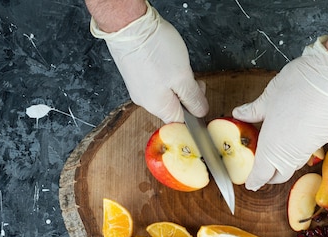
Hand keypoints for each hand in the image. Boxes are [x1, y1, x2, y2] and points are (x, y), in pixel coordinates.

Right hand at [90, 1, 206, 122]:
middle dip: (187, 92)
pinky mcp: (135, 75)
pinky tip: (166, 60)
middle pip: (174, 106)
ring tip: (177, 64)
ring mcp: (138, 88)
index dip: (195, 108)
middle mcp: (146, 102)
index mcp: (159, 107)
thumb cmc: (154, 49)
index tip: (200, 92)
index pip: (182, 121)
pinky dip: (165, 73)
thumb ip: (193, 98)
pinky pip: (155, 81)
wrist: (127, 26)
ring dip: (176, 81)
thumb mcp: (183, 77)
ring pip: (165, 92)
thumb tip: (201, 113)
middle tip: (191, 75)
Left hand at [233, 36, 327, 190]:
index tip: (249, 184)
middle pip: (279, 175)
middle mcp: (290, 155)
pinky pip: (305, 154)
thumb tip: (239, 113)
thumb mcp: (268, 98)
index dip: (254, 180)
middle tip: (261, 172)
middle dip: (269, 177)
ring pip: (293, 165)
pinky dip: (296, 153)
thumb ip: (253, 111)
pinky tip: (292, 140)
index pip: (261, 174)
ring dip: (283, 165)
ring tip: (274, 155)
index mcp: (272, 148)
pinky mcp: (322, 140)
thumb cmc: (297, 88)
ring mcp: (308, 149)